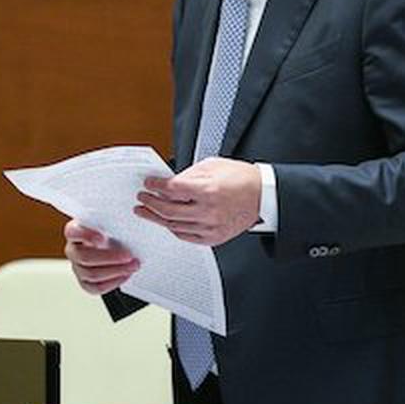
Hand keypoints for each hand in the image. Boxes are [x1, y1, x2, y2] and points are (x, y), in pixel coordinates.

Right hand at [64, 219, 137, 294]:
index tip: (102, 238)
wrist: (113, 247)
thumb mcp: (110, 222)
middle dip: (109, 258)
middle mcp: (72, 250)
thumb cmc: (110, 231)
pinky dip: (113, 282)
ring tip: (133, 265)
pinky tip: (125, 275)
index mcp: (74, 231)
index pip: (73, 232)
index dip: (86, 236)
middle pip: (84, 257)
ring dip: (116, 271)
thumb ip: (113, 221)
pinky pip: (97, 287)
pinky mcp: (85, 282)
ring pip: (92, 274)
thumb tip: (130, 218)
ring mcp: (77, 268)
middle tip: (128, 255)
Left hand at [134, 157, 261, 245]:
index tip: (148, 184)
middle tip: (141, 199)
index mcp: (208, 190)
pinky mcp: (214, 237)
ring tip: (146, 212)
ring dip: (157, 218)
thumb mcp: (213, 166)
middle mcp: (208, 210)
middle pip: (168, 210)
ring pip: (175, 225)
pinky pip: (186, 236)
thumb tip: (169, 182)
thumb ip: (188, 175)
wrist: (262, 196)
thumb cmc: (240, 178)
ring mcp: (211, 226)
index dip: (155, 186)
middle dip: (150, 203)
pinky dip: (174, 229)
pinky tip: (166, 222)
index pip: (171, 190)